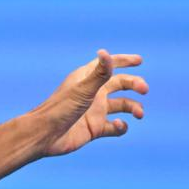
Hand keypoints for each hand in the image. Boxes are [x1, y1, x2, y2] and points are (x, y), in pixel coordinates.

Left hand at [33, 49, 148, 156]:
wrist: (44, 136)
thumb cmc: (60, 109)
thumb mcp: (83, 89)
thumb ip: (99, 73)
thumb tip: (106, 52)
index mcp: (87, 79)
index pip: (108, 65)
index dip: (124, 61)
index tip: (139, 61)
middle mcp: (93, 93)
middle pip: (120, 84)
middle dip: (135, 84)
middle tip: (144, 89)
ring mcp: (95, 111)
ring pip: (122, 106)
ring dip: (134, 107)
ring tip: (139, 114)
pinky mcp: (95, 129)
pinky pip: (115, 127)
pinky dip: (121, 127)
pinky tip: (118, 126)